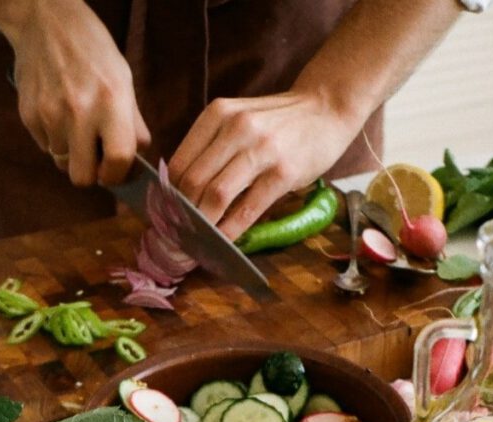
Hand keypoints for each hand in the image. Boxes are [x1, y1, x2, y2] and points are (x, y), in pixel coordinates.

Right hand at [8, 0, 149, 185]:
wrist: (45, 22)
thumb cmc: (92, 51)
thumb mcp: (123, 79)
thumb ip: (133, 123)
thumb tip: (136, 162)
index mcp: (112, 102)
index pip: (118, 160)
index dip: (118, 175)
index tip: (115, 172)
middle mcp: (80, 111)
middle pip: (82, 177)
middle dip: (90, 173)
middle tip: (95, 158)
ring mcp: (50, 115)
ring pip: (61, 163)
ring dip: (71, 153)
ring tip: (76, 126)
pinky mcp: (28, 115)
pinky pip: (45, 146)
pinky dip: (54, 138)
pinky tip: (58, 112)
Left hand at [167, 91, 357, 239]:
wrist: (327, 108)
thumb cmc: (278, 121)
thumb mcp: (239, 119)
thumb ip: (212, 146)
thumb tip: (180, 191)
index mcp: (217, 114)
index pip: (178, 163)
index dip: (167, 196)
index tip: (166, 215)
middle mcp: (236, 128)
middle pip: (193, 182)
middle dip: (181, 214)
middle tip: (178, 234)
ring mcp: (261, 150)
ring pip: (216, 195)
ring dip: (203, 225)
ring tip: (197, 241)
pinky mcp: (284, 172)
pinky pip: (248, 208)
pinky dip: (231, 230)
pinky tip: (224, 242)